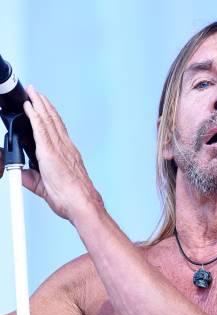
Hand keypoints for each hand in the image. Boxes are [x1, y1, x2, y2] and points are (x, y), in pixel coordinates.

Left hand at [20, 85, 102, 221]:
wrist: (81, 204)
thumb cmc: (72, 199)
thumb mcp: (46, 188)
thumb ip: (32, 179)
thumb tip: (20, 175)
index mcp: (67, 155)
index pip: (57, 130)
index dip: (50, 116)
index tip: (43, 107)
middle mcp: (65, 148)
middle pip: (53, 120)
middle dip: (43, 104)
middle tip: (35, 92)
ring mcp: (59, 149)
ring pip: (47, 120)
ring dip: (39, 104)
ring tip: (32, 92)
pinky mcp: (50, 152)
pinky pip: (41, 129)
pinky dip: (35, 116)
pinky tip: (29, 107)